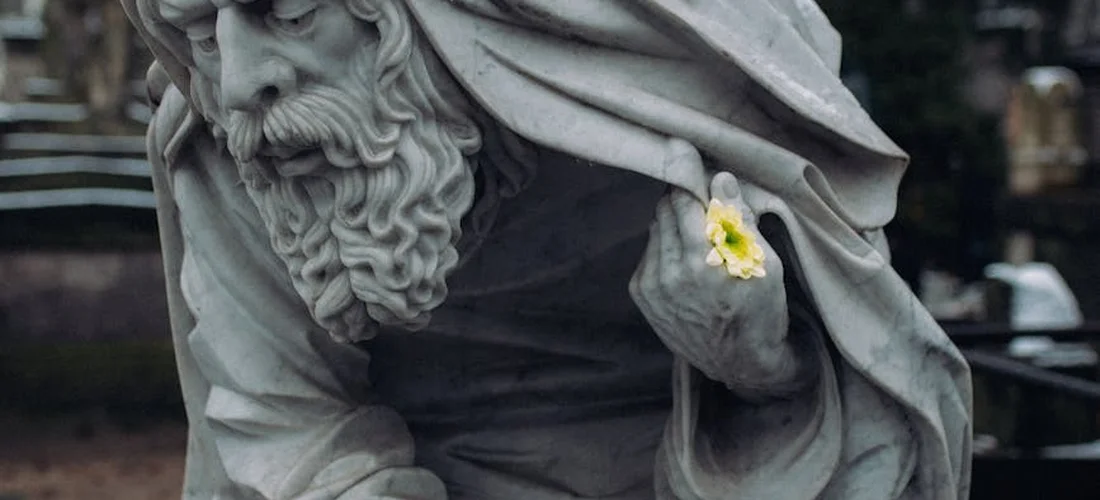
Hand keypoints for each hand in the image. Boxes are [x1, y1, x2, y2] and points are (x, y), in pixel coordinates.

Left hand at [629, 141, 800, 396]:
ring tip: (700, 237)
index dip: (686, 170)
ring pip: (656, 225)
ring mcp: (652, 283)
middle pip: (666, 206)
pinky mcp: (642, 292)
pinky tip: (688, 260)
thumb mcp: (765, 263)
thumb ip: (738, 219)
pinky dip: (666, 245)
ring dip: (675, 221)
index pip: (684, 196)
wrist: (739, 362)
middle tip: (704, 200)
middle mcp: (671, 270)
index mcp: (704, 259)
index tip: (681, 146)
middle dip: (684, 197)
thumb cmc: (761, 308)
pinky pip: (650, 249)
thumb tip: (719, 179)